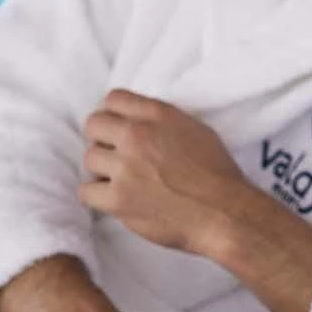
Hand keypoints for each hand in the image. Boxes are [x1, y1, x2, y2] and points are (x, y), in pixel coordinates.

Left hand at [78, 89, 260, 257]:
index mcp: (158, 115)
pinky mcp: (119, 199)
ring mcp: (126, 167)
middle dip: (101, 139)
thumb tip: (139, 120)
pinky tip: (115, 199)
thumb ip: (162, 121)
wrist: (224, 213)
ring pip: (89, 158)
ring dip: (102, 170)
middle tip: (115, 155)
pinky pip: (86, 191)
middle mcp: (138, 136)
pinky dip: (98, 196)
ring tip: (122, 180)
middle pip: (94, 125)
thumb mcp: (196, 130)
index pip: (113, 99)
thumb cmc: (217, 174)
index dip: (112, 114)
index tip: (116, 128)